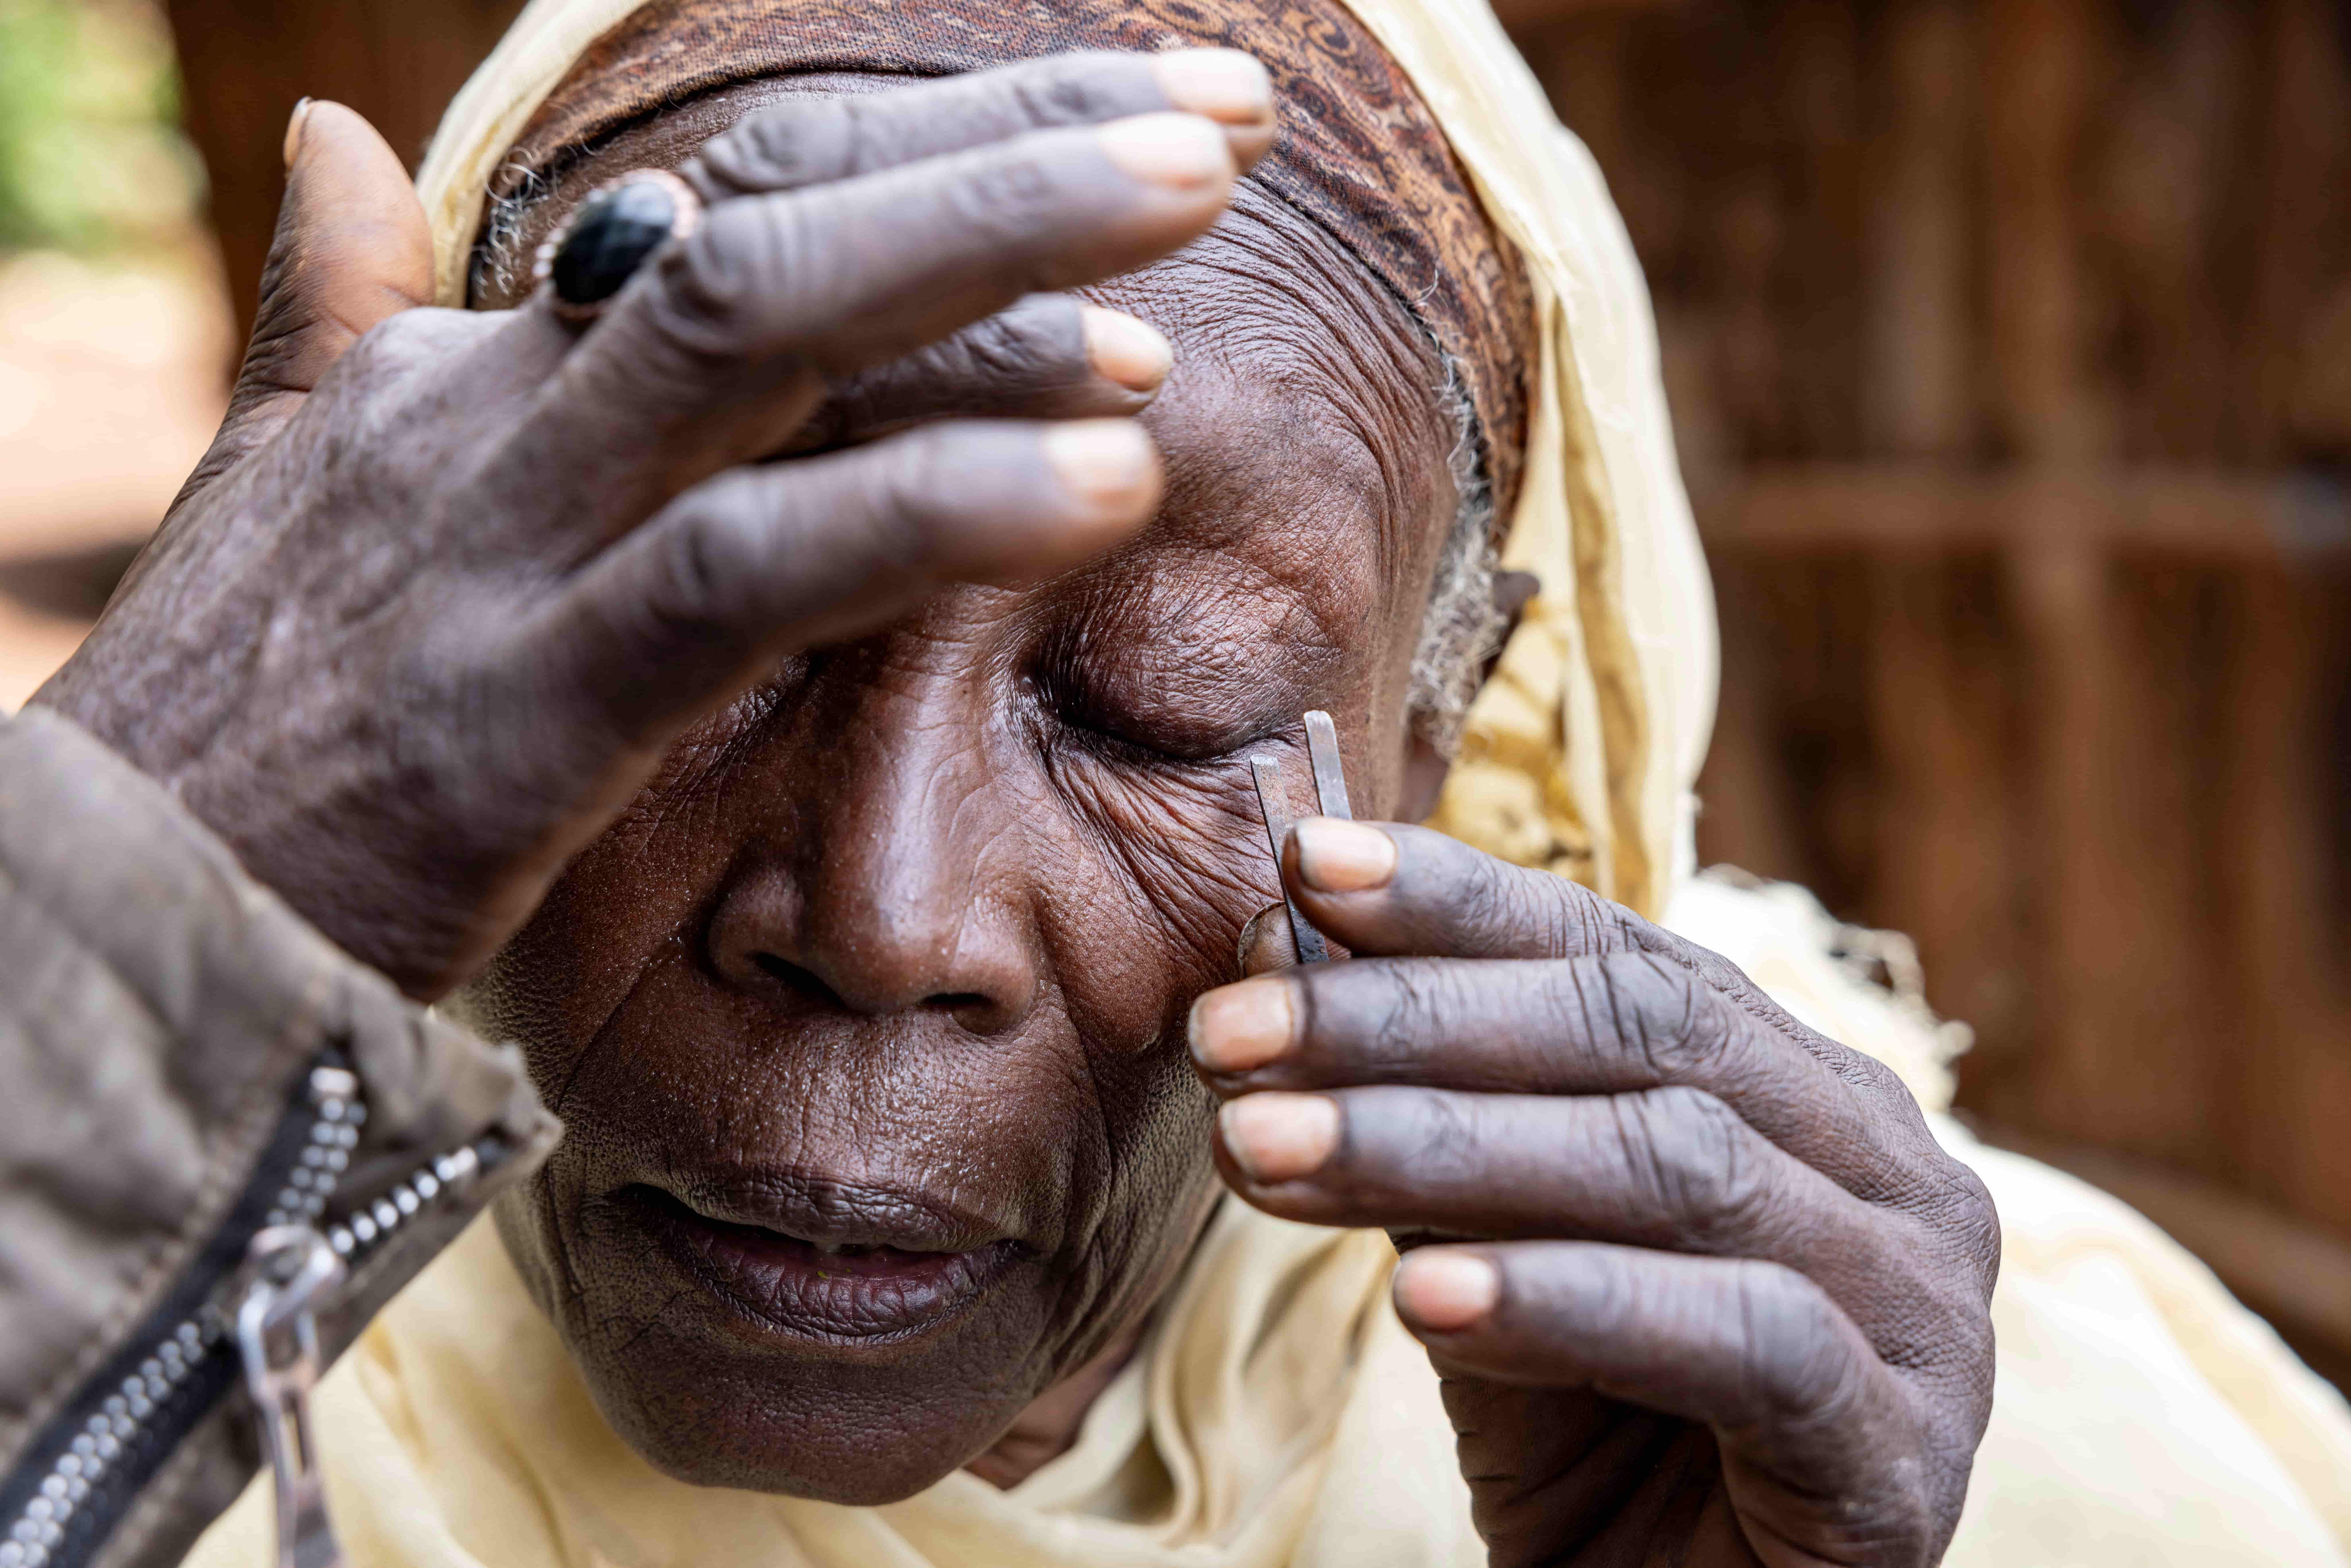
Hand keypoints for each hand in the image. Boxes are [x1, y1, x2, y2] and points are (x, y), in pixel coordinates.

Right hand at [36, 53, 1272, 997]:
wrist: (94, 911)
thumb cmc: (233, 711)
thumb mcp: (294, 478)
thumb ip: (338, 314)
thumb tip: (328, 142)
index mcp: (483, 368)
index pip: (757, 196)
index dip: (957, 141)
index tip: (1140, 117)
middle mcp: (508, 411)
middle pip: (787, 219)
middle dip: (1011, 163)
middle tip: (1220, 123)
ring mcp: (515, 547)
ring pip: (772, 339)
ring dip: (995, 291)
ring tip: (1181, 281)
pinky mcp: (530, 704)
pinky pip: (756, 570)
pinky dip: (933, 507)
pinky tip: (1105, 477)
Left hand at [1190, 821, 1997, 1565]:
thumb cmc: (1583, 1420)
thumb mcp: (1486, 1238)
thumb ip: (1429, 1104)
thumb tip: (1286, 937)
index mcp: (1802, 1087)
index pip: (1622, 951)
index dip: (1458, 903)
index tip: (1298, 865)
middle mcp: (1885, 1167)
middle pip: (1641, 1036)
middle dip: (1411, 1023)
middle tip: (1230, 1034)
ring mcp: (1921, 1311)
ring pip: (1673, 1168)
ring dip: (1445, 1150)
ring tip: (1268, 1151)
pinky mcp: (1900, 1453)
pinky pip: (1742, 1339)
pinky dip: (1568, 1305)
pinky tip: (1426, 1304)